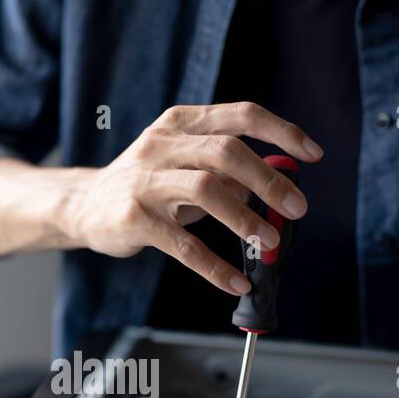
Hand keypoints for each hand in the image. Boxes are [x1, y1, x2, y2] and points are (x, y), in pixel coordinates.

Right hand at [60, 102, 321, 294]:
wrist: (85, 206)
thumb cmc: (147, 184)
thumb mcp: (186, 166)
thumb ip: (228, 171)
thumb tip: (279, 186)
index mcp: (182, 123)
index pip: (242, 115)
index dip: (282, 133)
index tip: (313, 155)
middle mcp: (162, 144)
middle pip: (227, 151)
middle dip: (269, 182)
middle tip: (297, 209)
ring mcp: (145, 180)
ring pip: (206, 190)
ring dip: (244, 219)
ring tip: (268, 242)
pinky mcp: (133, 218)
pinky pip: (182, 245)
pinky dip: (214, 267)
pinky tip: (236, 282)